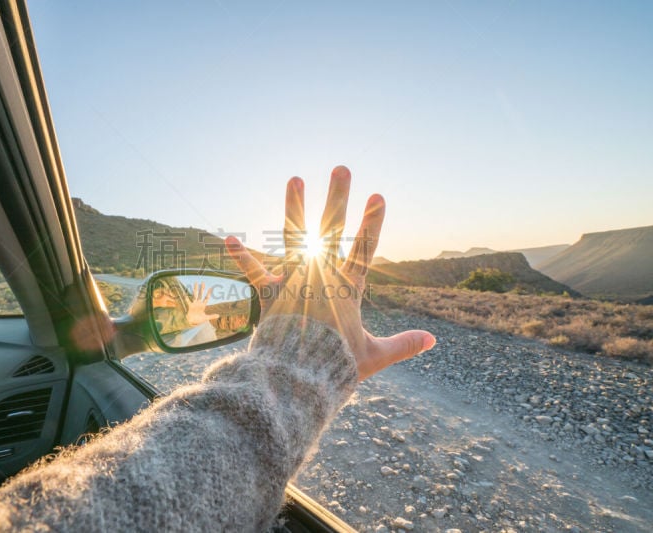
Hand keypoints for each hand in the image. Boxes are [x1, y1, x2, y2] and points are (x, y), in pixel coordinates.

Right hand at [186, 282, 219, 325]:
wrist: (192, 322)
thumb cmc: (199, 320)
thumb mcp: (206, 318)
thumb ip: (212, 316)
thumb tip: (218, 315)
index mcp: (203, 305)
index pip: (206, 298)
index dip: (208, 293)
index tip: (210, 288)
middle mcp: (199, 303)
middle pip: (201, 294)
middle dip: (202, 289)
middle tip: (203, 282)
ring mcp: (194, 304)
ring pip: (195, 295)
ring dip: (195, 289)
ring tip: (195, 283)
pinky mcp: (190, 306)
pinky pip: (188, 301)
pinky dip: (186, 297)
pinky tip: (184, 293)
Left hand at [225, 165, 434, 380]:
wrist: (296, 376)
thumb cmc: (335, 366)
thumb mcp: (374, 357)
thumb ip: (403, 345)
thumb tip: (433, 340)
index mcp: (346, 289)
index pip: (364, 248)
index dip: (371, 222)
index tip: (377, 195)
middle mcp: (319, 276)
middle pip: (331, 230)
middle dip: (337, 198)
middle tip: (341, 168)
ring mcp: (293, 280)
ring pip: (293, 236)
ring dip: (294, 206)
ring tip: (295, 178)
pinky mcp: (270, 293)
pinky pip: (255, 273)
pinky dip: (242, 258)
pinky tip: (227, 239)